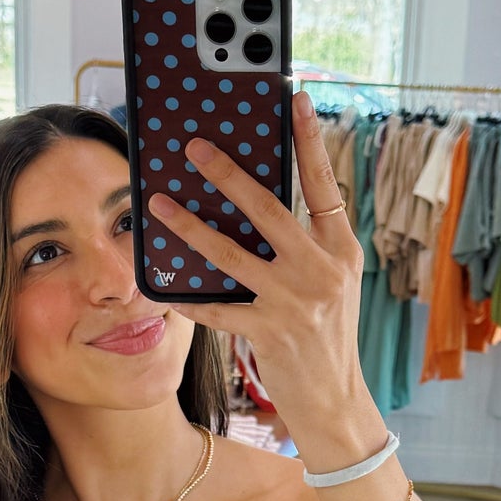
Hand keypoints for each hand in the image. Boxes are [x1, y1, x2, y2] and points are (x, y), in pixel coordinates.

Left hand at [146, 91, 384, 471]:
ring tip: (159, 204)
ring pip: (232, 252)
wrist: (337, 400)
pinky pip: (217, 307)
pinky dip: (185, 296)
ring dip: (189, 226)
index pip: (324, 183)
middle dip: (227, 174)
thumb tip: (253, 200)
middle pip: (269, 208)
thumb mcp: (328, 281)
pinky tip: (158, 283)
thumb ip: (303, 243)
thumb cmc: (325, 335)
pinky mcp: (271, 332)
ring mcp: (297, 300)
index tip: (295, 100)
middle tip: (194, 147)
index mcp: (341, 248)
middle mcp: (323, 269)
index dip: (309, 141)